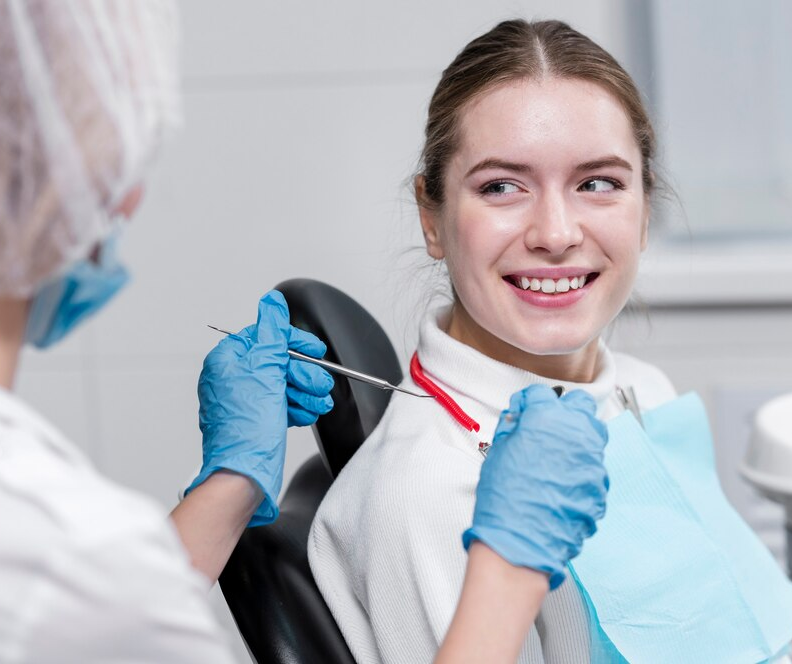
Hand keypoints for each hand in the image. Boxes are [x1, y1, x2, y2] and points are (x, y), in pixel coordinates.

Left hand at [185, 290, 333, 525]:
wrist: (243, 475)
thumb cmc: (247, 428)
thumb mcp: (265, 370)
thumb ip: (271, 332)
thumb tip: (272, 302)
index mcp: (227, 362)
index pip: (265, 337)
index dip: (293, 343)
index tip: (313, 350)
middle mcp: (232, 380)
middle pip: (277, 362)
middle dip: (303, 373)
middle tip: (319, 383)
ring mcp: (244, 402)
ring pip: (283, 384)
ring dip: (305, 391)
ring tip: (318, 402)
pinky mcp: (256, 421)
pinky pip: (281, 404)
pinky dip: (297, 406)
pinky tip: (307, 412)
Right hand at [463, 385, 608, 588]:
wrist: (521, 542)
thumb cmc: (505, 499)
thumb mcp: (498, 452)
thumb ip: (513, 427)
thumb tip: (519, 419)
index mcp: (548, 419)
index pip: (542, 395)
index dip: (529, 402)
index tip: (524, 412)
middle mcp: (577, 434)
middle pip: (581, 405)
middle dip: (565, 411)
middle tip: (546, 427)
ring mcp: (593, 460)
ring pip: (593, 436)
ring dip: (576, 439)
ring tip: (555, 457)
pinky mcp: (600, 486)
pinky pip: (593, 467)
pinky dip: (580, 469)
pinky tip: (560, 483)